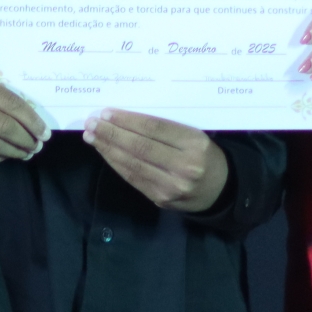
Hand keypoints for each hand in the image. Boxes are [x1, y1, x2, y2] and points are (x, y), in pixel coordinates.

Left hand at [82, 110, 229, 212]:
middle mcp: (184, 166)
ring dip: (108, 148)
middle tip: (92, 123)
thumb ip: (167, 129)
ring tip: (92, 136)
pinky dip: (115, 163)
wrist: (220, 190)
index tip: (107, 113)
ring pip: (132, 163)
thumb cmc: (205, 155)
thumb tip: (125, 119)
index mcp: (195, 143)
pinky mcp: (160, 199)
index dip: (128, 120)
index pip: (155, 128)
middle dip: (112, 133)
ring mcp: (171, 186)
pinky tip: (105, 152)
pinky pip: (133, 178)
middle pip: (140, 146)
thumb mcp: (196, 135)